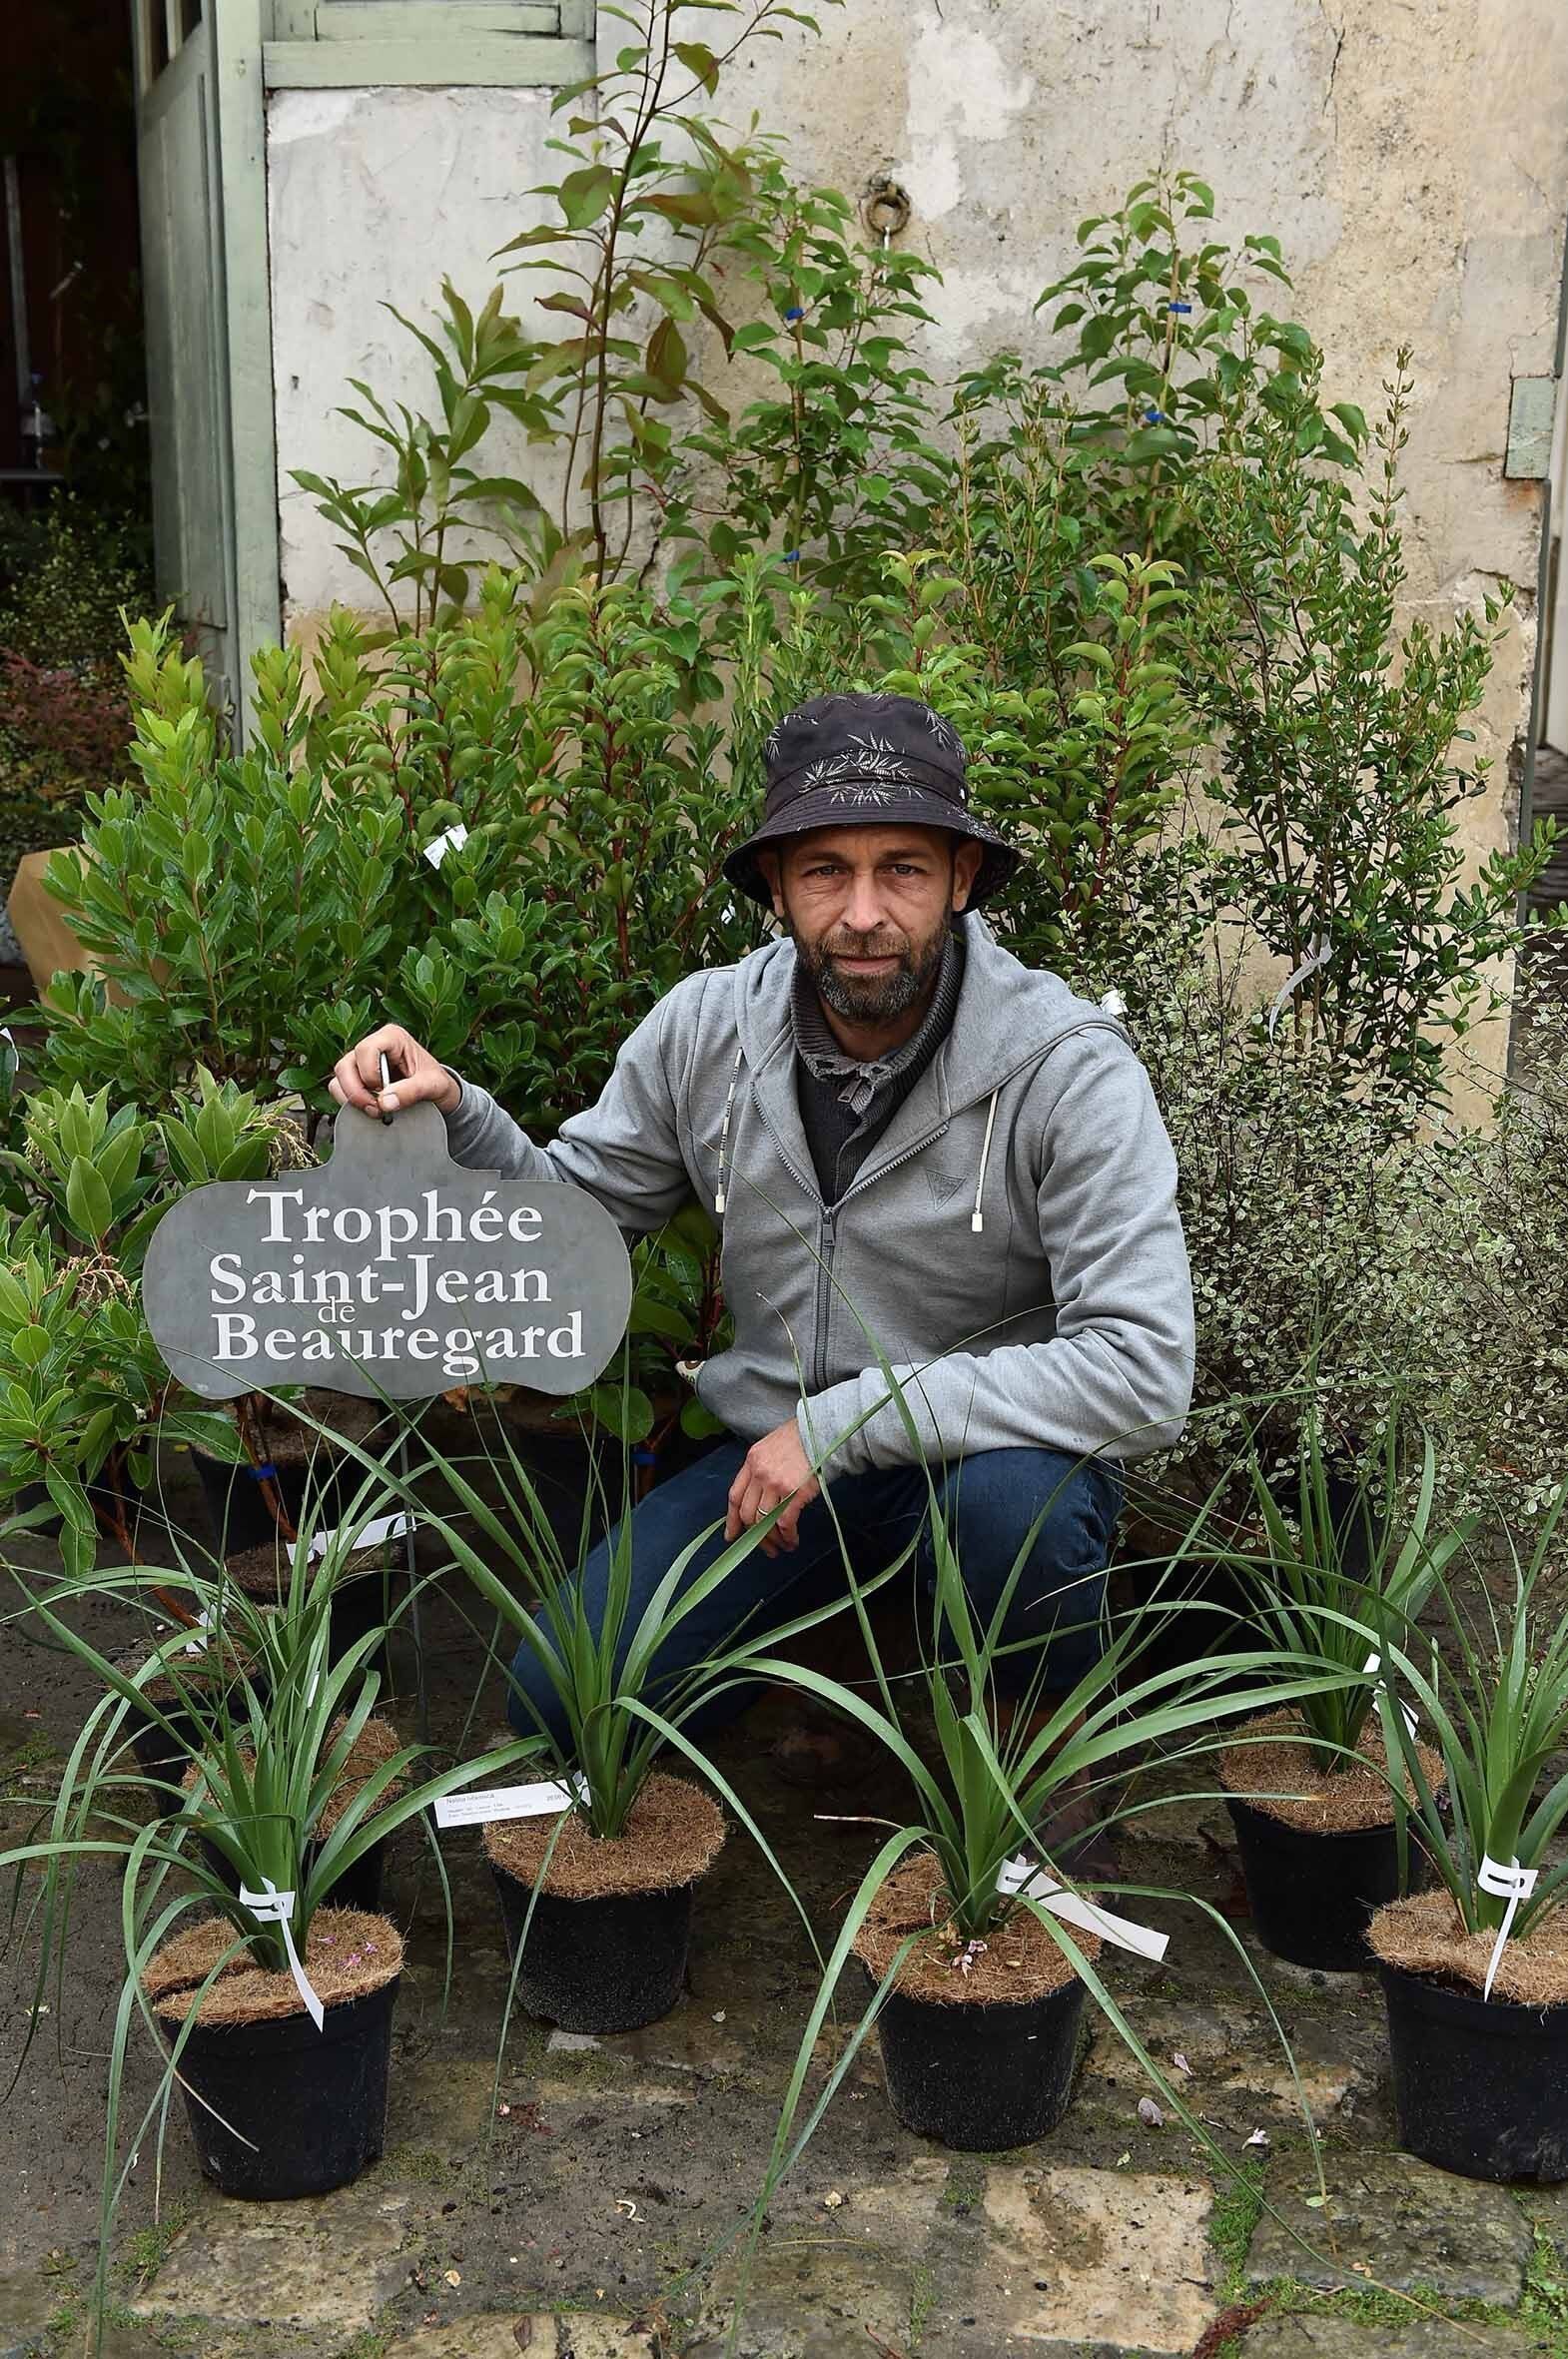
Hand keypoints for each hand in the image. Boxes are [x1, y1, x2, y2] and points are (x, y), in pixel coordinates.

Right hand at [328, 1024, 460, 1119]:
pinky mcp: (357, 1076)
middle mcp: (373, 1045)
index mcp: (392, 1037)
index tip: (385, 1090)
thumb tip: (384, 1102)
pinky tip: (369, 1108)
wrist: (439, 1094)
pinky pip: (339, 1087)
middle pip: (345, 1064)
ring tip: (374, 1110)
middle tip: (375, 1108)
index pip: (366, 1049)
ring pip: (339, 1077)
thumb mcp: (432, 1086)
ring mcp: (362, 1061)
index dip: (370, 1073)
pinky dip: (349, 1101)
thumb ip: (411, 1092)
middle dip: (357, 1091)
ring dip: (351, 1098)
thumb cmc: (437, 1082)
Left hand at [725, 1420, 820, 1556]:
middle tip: (767, 1549)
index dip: (732, 1520)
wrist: (822, 1431)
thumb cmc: (800, 1440)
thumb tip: (759, 1499)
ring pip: (765, 1522)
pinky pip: (785, 1523)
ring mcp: (776, 1483)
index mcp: (751, 1462)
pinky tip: (793, 1541)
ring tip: (783, 1547)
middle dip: (755, 1537)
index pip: (735, 1496)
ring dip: (773, 1540)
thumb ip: (760, 1470)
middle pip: (748, 1514)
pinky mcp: (795, 1492)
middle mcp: (759, 1473)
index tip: (732, 1536)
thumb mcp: (771, 1448)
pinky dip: (788, 1536)